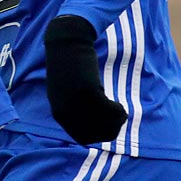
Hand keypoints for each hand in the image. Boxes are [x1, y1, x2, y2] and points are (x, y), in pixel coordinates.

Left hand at [42, 14, 126, 144]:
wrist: (67, 42)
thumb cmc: (71, 65)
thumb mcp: (69, 93)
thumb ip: (77, 109)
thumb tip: (96, 124)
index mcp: (60, 114)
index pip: (83, 138)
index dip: (100, 135)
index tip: (110, 126)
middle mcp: (66, 112)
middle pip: (95, 135)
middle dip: (112, 130)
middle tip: (120, 118)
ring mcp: (76, 103)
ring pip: (104, 125)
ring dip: (117, 121)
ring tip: (121, 111)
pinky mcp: (87, 91)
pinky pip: (109, 111)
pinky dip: (118, 111)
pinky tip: (120, 106)